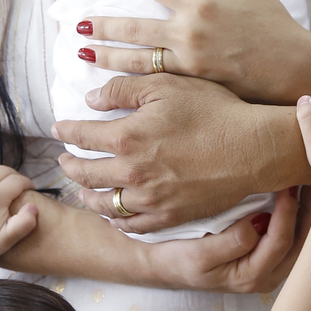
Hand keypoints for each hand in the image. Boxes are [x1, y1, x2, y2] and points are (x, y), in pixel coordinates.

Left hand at [52, 74, 307, 233]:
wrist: (252, 149)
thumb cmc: (214, 111)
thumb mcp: (166, 85)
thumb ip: (122, 89)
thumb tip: (90, 100)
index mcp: (126, 137)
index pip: (81, 136)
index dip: (65, 131)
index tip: (58, 129)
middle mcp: (131, 173)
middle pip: (85, 172)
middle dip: (69, 165)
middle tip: (64, 160)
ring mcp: (149, 199)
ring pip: (102, 203)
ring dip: (85, 194)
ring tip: (81, 188)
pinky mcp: (168, 217)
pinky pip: (130, 225)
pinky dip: (114, 220)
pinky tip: (111, 213)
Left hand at [80, 0, 309, 98]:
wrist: (294, 69)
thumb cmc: (276, 25)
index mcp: (201, 4)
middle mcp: (189, 33)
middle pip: (135, 26)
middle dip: (104, 23)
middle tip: (80, 21)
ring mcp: (189, 62)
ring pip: (137, 58)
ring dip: (107, 54)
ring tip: (84, 52)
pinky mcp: (194, 85)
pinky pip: (155, 80)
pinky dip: (131, 79)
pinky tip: (114, 80)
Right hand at [143, 185, 310, 294]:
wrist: (167, 265)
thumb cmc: (179, 258)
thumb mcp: (198, 253)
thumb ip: (230, 242)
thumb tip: (258, 222)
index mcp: (251, 277)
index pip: (280, 242)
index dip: (287, 212)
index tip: (287, 184)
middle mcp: (268, 277)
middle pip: (302, 244)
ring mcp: (272, 270)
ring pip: (304, 242)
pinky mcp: (270, 259)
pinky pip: (296, 239)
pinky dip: (303, 217)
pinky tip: (305, 196)